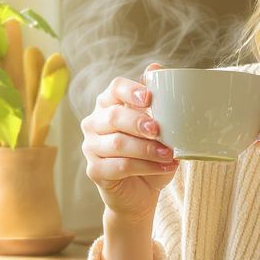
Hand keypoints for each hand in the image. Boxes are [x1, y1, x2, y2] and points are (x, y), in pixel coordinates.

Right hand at [80, 63, 177, 222]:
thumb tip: (157, 68)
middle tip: (159, 130)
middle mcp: (94, 123)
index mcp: (108, 104)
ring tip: (170, 154)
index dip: (130, 90)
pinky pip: (120, 166)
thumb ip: (156, 100)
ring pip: (117, 143)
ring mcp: (90, 147)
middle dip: (138, 122)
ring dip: (147, 148)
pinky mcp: (94, 170)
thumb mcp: (157, 126)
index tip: (149, 98)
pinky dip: (146, 167)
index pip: (114, 88)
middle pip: (113, 115)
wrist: (142, 191)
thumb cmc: (149, 153)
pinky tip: (164, 167)